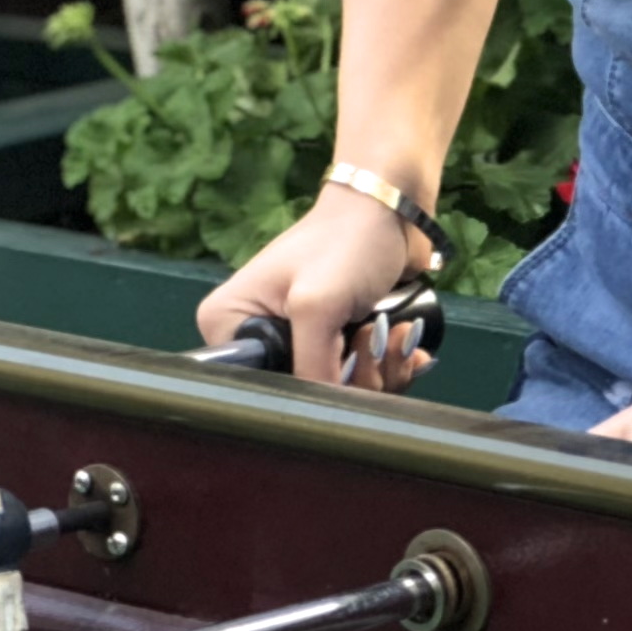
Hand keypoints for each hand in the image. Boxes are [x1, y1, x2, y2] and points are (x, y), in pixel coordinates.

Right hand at [199, 188, 435, 388]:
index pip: (252, 387)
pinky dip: (389, 366)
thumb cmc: (342, 246)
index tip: (339, 369)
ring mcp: (298, 341)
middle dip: (351, 378)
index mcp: (228, 324)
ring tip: (394, 331)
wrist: (390, 211)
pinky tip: (403, 339)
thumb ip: (311, 369)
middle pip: (302, 394)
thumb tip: (320, 419)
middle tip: (371, 338)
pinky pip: (361, 381)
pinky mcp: (334, 343)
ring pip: (339, 393)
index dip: (300, 391)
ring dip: (378, 369)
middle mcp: (256, 338)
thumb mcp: (316, 306)